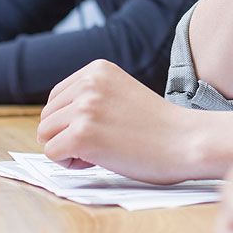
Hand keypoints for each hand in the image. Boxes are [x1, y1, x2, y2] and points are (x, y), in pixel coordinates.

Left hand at [37, 59, 201, 182]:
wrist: (186, 141)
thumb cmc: (158, 125)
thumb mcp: (121, 93)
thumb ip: (91, 97)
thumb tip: (52, 119)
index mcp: (97, 68)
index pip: (56, 98)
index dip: (72, 121)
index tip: (102, 127)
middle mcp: (88, 83)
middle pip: (47, 117)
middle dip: (67, 135)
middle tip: (103, 142)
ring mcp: (85, 107)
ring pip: (45, 135)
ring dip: (68, 149)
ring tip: (102, 149)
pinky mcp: (82, 134)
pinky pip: (52, 154)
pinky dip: (70, 164)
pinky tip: (99, 159)